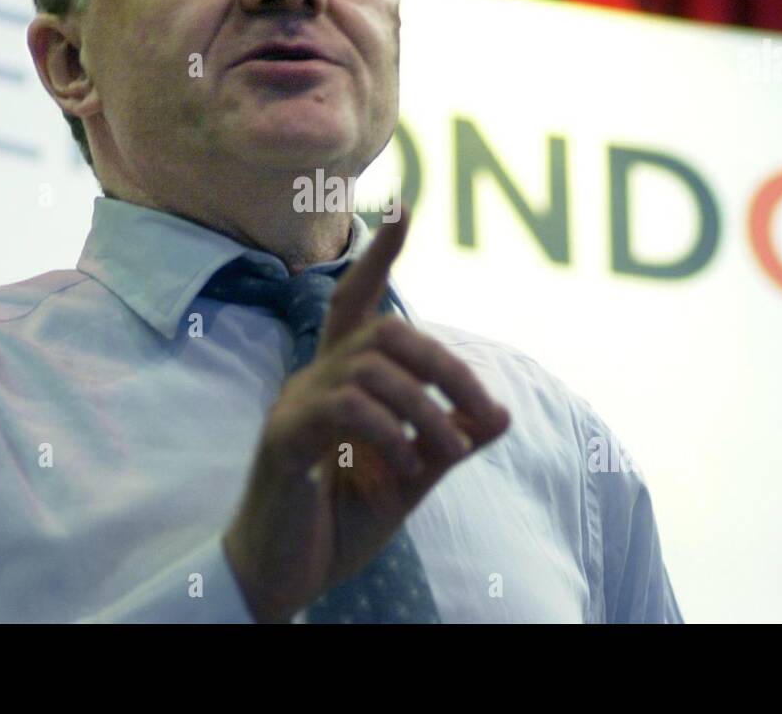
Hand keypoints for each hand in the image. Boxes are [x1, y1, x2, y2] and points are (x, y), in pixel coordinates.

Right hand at [222, 203, 511, 621]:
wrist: (282, 575)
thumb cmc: (337, 521)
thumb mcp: (409, 480)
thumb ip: (447, 443)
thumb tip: (499, 413)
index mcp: (343, 382)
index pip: (358, 304)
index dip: (379, 256)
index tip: (404, 206)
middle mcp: (314, 379)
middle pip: (385, 330)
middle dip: (445, 363)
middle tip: (481, 409)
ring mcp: (294, 405)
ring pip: (371, 367)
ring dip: (427, 409)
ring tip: (447, 453)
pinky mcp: (282, 440)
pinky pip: (344, 409)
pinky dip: (390, 433)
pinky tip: (404, 466)